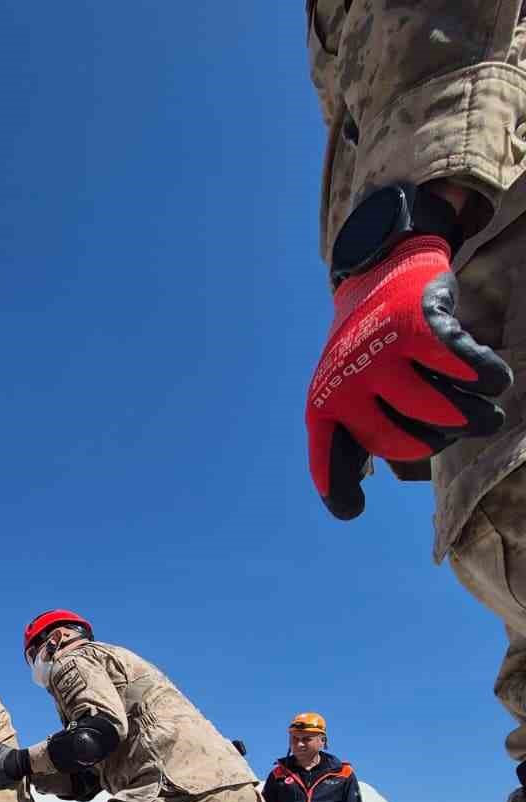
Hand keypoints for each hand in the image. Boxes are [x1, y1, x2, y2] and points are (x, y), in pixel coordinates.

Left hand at [306, 237, 512, 518]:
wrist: (383, 271)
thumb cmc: (373, 351)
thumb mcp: (351, 392)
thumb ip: (353, 440)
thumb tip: (346, 508)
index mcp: (326, 403)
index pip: (329, 456)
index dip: (336, 487)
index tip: (350, 512)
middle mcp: (349, 381)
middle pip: (410, 444)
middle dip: (440, 439)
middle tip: (448, 421)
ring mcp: (384, 353)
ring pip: (444, 413)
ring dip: (475, 416)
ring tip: (485, 410)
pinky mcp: (420, 325)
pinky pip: (467, 371)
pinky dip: (488, 379)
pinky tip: (494, 381)